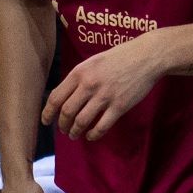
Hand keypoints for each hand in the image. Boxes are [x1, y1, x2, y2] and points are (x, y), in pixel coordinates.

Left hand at [42, 29, 171, 140]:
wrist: (146, 56)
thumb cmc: (119, 58)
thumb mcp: (92, 62)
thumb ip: (78, 78)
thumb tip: (64, 96)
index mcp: (79, 73)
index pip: (56, 97)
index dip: (48, 113)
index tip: (46, 121)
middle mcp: (89, 85)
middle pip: (66, 112)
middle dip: (62, 125)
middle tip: (63, 129)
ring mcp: (105, 96)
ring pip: (81, 121)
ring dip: (75, 131)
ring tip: (74, 135)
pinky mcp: (120, 106)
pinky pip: (101, 126)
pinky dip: (93, 135)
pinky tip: (91, 136)